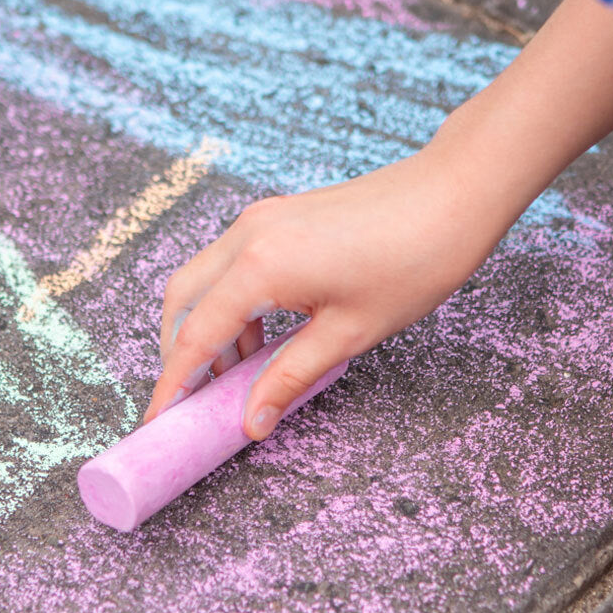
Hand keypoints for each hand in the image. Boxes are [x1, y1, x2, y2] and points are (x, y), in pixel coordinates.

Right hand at [144, 0, 612, 440]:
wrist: (454, 192)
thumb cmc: (413, 261)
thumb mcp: (348, 334)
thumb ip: (289, 377)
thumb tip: (251, 421)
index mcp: (259, 266)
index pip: (195, 336)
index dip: (174, 385)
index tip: (158, 421)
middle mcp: (246, 235)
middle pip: (182, 301)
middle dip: (180, 353)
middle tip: (198, 399)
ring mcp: (261, 220)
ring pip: (205, 281)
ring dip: (210, 329)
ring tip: (242, 375)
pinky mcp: (278, 217)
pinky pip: (233, 265)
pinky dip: (234, 304)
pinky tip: (265, 336)